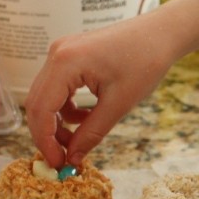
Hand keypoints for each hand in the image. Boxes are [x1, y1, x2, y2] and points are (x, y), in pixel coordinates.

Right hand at [25, 0, 198, 167]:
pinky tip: (86, 118)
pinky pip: (58, 88)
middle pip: (37, 103)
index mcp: (65, 63)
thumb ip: (92, 132)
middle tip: (64, 159)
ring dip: (58, 122)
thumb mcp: (119, 104)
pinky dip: (67, 108)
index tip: (58, 164)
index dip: (45, 141)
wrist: (161, 34)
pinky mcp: (70, 56)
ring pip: (46, 96)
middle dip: (48, 134)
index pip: (40, 110)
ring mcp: (61, 52)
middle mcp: (56, 54)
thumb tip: (73, 158)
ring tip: (78, 141)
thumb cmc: (145, 62)